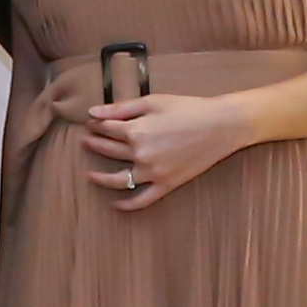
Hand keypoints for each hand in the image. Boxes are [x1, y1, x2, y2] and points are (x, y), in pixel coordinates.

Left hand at [82, 91, 254, 210]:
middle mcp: (140, 154)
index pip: (106, 128)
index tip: (91, 122)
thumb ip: (120, 108)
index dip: (96, 124)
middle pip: (109, 150)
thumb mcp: (152, 101)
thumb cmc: (188, 108)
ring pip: (118, 180)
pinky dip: (127, 205)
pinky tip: (114, 204)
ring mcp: (153, 172)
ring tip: (90, 175)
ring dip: (100, 178)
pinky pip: (142, 200)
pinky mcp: (167, 184)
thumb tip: (92, 113)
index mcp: (136, 130)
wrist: (221, 125)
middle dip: (94, 143)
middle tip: (86, 140)